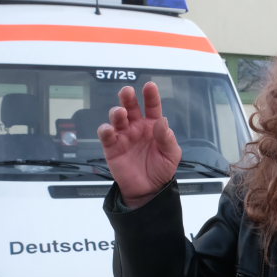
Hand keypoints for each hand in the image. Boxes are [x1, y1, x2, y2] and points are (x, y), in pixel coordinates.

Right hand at [98, 82, 181, 208]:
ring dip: (117, 113)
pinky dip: (105, 130)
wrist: (149, 190)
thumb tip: (162, 122)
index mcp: (153, 125)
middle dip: (128, 98)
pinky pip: (106, 135)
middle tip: (127, 92)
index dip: (150, 96)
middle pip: (130, 107)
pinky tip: (109, 130)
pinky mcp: (112, 147)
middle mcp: (137, 127)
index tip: (149, 86)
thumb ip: (167, 138)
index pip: (152, 107)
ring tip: (120, 113)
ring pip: (117, 118)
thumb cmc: (161, 169)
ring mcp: (124, 136)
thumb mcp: (171, 154)